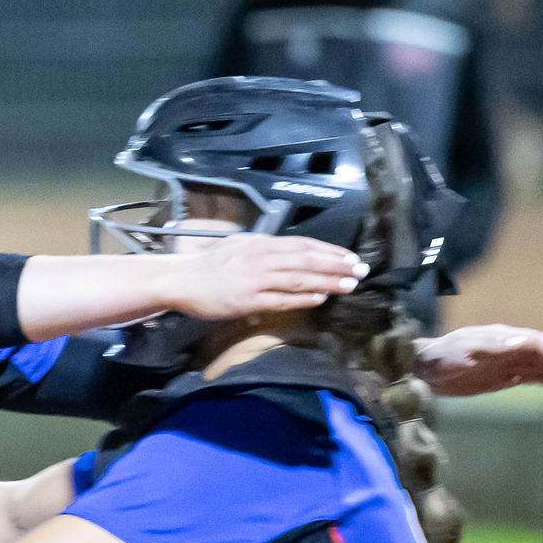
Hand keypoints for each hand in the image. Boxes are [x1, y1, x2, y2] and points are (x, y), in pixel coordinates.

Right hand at [158, 234, 366, 321]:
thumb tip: (289, 256)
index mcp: (262, 243)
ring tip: (349, 284)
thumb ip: (265, 251)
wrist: (182, 279)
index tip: (349, 256)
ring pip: (300, 278)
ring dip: (327, 281)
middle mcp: (263, 257)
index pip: (304, 245)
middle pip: (308, 260)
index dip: (329, 250)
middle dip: (337, 265)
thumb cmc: (209, 266)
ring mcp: (256, 279)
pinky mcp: (248, 299)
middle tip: (360, 269)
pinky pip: (282, 298)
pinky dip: (303, 297)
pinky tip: (321, 298)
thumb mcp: (240, 247)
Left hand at [414, 325, 542, 397]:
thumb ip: (492, 347)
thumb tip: (521, 341)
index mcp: (502, 338)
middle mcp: (509, 347)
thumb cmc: (441, 357)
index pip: (536, 344)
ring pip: (541, 366)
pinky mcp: (503, 376)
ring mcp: (508, 362)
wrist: (423, 369)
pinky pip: (531, 376)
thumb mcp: (464, 351)